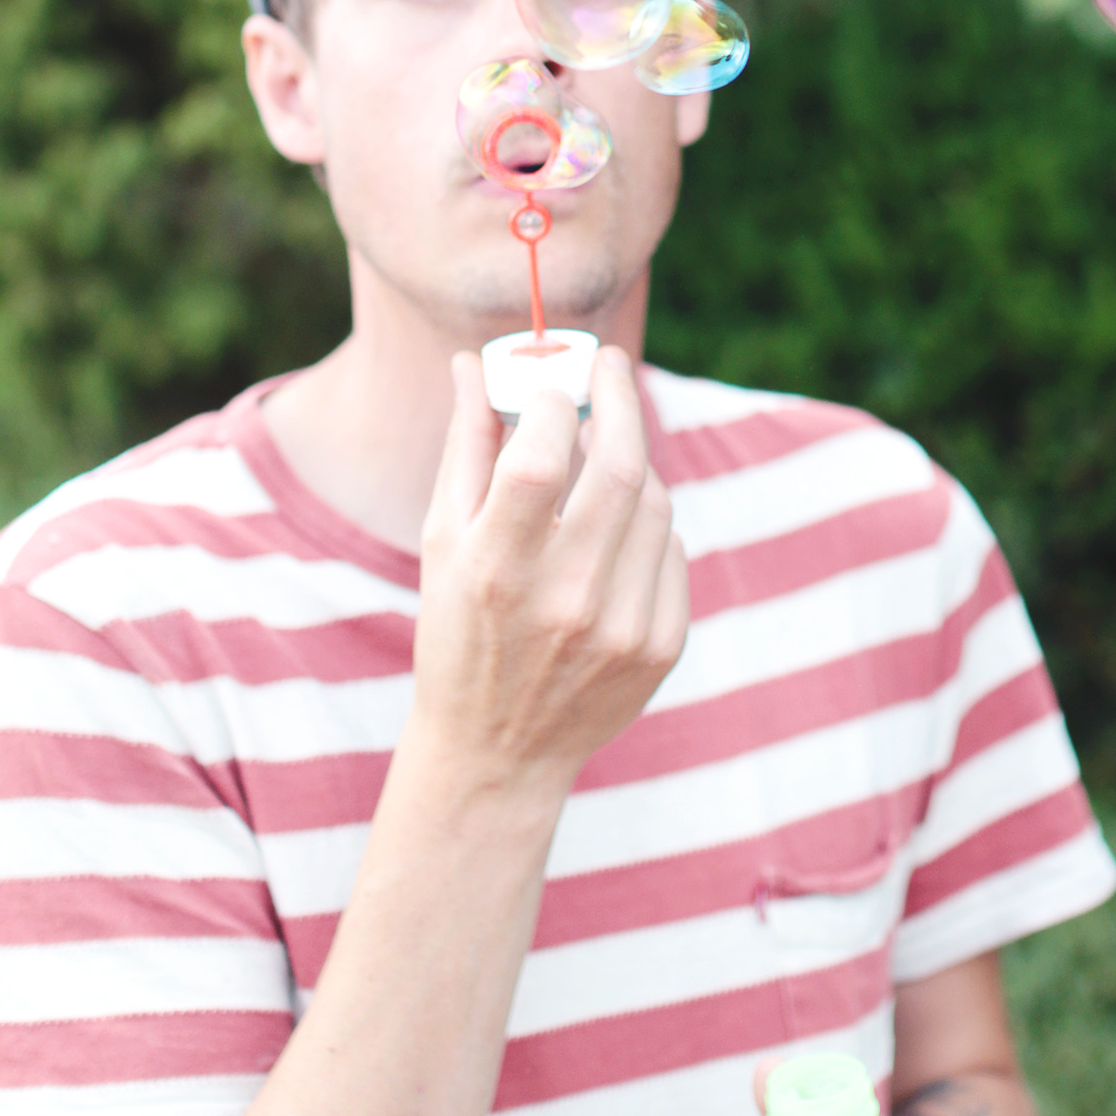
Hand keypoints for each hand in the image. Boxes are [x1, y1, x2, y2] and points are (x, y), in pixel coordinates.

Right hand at [406, 346, 687, 805]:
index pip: (543, 458)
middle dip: (619, 402)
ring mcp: (621, 629)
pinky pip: (672, 551)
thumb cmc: (457, 630)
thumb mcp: (443, 541)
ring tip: (602, 459)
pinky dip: (648, 525)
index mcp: (495, 570)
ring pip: (655, 504)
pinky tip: (615, 533)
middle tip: (611, 367)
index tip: (554, 382)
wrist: (498, 752)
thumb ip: (466, 446)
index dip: (553, 404)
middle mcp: (565, 601)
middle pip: (621, 469)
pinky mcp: (661, 647)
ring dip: (632, 465)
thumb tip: (475, 363)